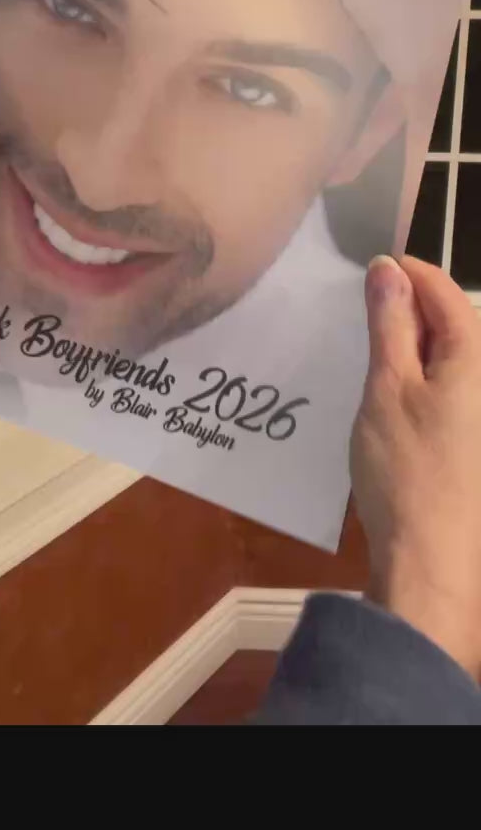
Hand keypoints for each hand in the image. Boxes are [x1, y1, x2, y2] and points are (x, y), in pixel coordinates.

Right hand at [352, 254, 480, 677]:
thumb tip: (388, 268)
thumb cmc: (406, 469)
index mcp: (477, 357)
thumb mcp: (387, 387)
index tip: (367, 269)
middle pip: (454, 322)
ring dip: (415, 346)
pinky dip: (423, 380)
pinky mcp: (473, 443)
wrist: (432, 561)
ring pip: (452, 357)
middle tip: (360, 311)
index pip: (446, 290)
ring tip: (372, 353)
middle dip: (410, 309)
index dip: (408, 273)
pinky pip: (453, 389)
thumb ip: (389, 323)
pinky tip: (393, 397)